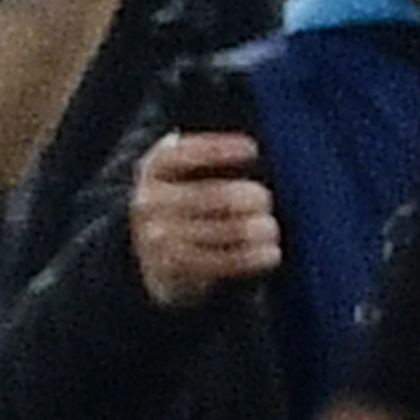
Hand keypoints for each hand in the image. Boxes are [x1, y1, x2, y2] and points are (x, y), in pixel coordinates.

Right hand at [128, 124, 285, 308]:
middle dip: (247, 196)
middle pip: (211, 196)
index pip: (183, 154)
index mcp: (154, 170)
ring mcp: (157, 238)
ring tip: (270, 228)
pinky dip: (250, 258)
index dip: (218, 149)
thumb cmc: (186, 204)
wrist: (155, 255)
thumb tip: (249, 150)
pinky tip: (270, 253)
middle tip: (264, 199)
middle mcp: (149, 203)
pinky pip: (220, 263)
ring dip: (254, 229)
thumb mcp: (185, 174)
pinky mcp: (173, 269)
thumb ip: (207, 157)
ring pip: (220, 231)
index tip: (252, 150)